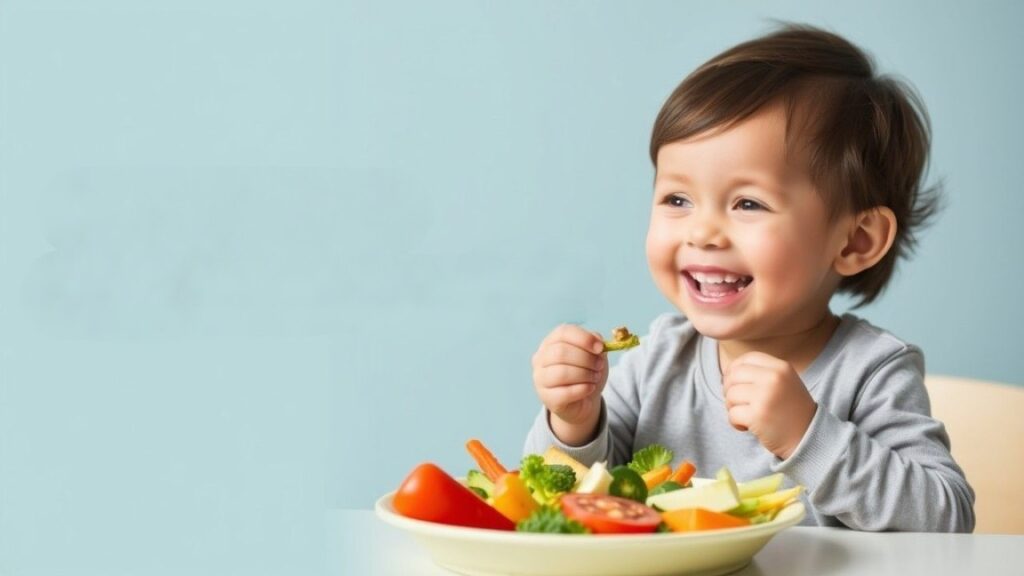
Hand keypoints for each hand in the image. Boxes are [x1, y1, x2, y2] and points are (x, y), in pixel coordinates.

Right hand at [532, 324, 608, 444]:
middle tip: (599, 366)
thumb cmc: (586, 372)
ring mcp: (540, 378)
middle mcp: (541, 358)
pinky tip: (590, 388)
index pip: (563, 332)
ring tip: (595, 377)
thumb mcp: (594, 354)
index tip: (600, 348)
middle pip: (561, 352)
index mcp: (552, 341)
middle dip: (586, 359)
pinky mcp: (546, 397)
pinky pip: (565, 392)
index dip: (584, 339)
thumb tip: (598, 341)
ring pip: (562, 373)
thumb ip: (596, 343)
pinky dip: (582, 389)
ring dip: (585, 374)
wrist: (584, 400)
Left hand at [722, 352, 816, 459]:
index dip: (734, 370)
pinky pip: (732, 414)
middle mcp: (774, 378)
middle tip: (737, 403)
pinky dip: (735, 423)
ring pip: (731, 395)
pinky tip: (747, 427)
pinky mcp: (758, 416)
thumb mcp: (784, 383)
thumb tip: (728, 371)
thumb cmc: (791, 411)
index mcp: (781, 367)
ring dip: (732, 408)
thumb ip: (762, 373)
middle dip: (729, 390)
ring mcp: (765, 396)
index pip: (747, 358)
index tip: (735, 383)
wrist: (808, 438)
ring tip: (745, 416)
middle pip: (734, 375)